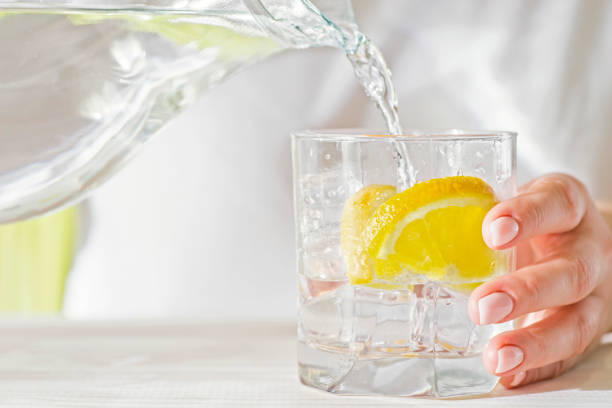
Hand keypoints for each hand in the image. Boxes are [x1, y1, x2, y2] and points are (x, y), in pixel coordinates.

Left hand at [468, 173, 611, 387]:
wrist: (572, 239)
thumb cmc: (527, 222)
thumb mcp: (506, 206)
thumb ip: (464, 215)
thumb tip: (394, 240)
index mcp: (564, 208)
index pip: (556, 204)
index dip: (528, 215)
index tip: (492, 231)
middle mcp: (586, 250)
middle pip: (570, 271)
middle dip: (526, 291)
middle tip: (483, 307)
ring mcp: (592, 293)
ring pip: (577, 320)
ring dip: (534, 340)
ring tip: (496, 355)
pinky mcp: (584, 326)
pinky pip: (570, 354)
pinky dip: (539, 367)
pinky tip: (510, 374)